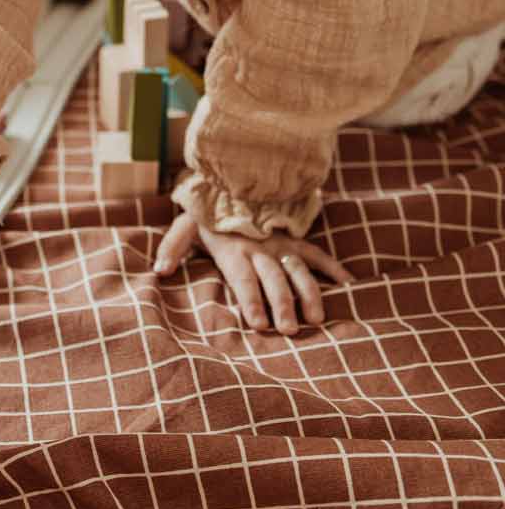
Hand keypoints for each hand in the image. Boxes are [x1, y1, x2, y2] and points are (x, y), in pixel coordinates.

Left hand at [155, 211, 352, 332]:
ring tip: (316, 319)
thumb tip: (159, 270)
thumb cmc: (208, 212)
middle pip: (273, 280)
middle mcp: (260, 250)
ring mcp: (281, 246)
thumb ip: (173, 247)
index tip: (259, 323)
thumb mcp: (186, 225)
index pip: (243, 279)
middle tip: (289, 330)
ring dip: (308, 294)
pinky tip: (348, 286)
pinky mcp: (295, 241)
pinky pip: (316, 254)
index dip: (251, 300)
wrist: (233, 179)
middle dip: (281, 304)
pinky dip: (333, 269)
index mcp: (233, 251)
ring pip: (298, 271)